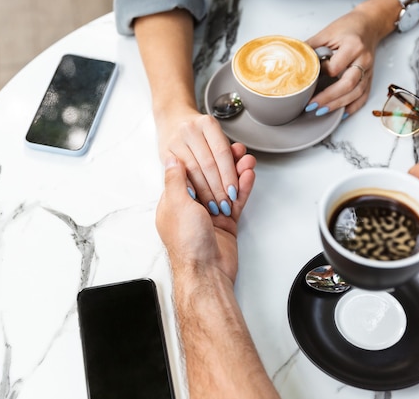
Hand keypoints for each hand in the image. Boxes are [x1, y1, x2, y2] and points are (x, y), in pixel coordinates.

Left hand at [156, 142, 255, 282]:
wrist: (206, 272)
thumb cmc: (187, 244)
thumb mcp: (176, 204)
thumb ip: (175, 180)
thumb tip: (170, 160)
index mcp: (174, 202)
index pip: (188, 173)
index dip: (202, 158)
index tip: (213, 146)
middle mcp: (191, 208)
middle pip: (209, 178)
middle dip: (223, 163)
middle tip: (235, 150)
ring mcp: (209, 215)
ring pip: (224, 187)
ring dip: (236, 173)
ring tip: (246, 159)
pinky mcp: (225, 224)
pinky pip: (235, 201)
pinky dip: (243, 188)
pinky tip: (248, 175)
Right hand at [157, 111, 240, 216]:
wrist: (172, 120)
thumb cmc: (198, 135)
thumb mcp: (216, 138)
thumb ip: (231, 153)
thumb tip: (247, 163)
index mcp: (207, 124)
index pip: (222, 153)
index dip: (229, 175)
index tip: (234, 192)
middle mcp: (190, 130)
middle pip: (208, 164)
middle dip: (218, 188)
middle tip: (225, 204)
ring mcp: (175, 141)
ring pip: (193, 171)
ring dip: (205, 192)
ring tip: (214, 206)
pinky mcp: (165, 153)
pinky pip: (178, 175)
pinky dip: (189, 188)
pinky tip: (195, 198)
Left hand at [305, 8, 380, 116]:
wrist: (369, 24)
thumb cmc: (348, 27)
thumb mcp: (327, 33)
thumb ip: (311, 47)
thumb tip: (292, 61)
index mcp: (353, 46)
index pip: (336, 66)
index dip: (322, 73)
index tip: (310, 78)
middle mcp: (363, 59)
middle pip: (347, 84)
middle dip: (328, 98)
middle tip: (312, 105)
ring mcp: (368, 70)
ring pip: (356, 93)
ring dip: (338, 105)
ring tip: (322, 111)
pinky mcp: (370, 76)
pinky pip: (364, 95)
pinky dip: (353, 106)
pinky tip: (342, 114)